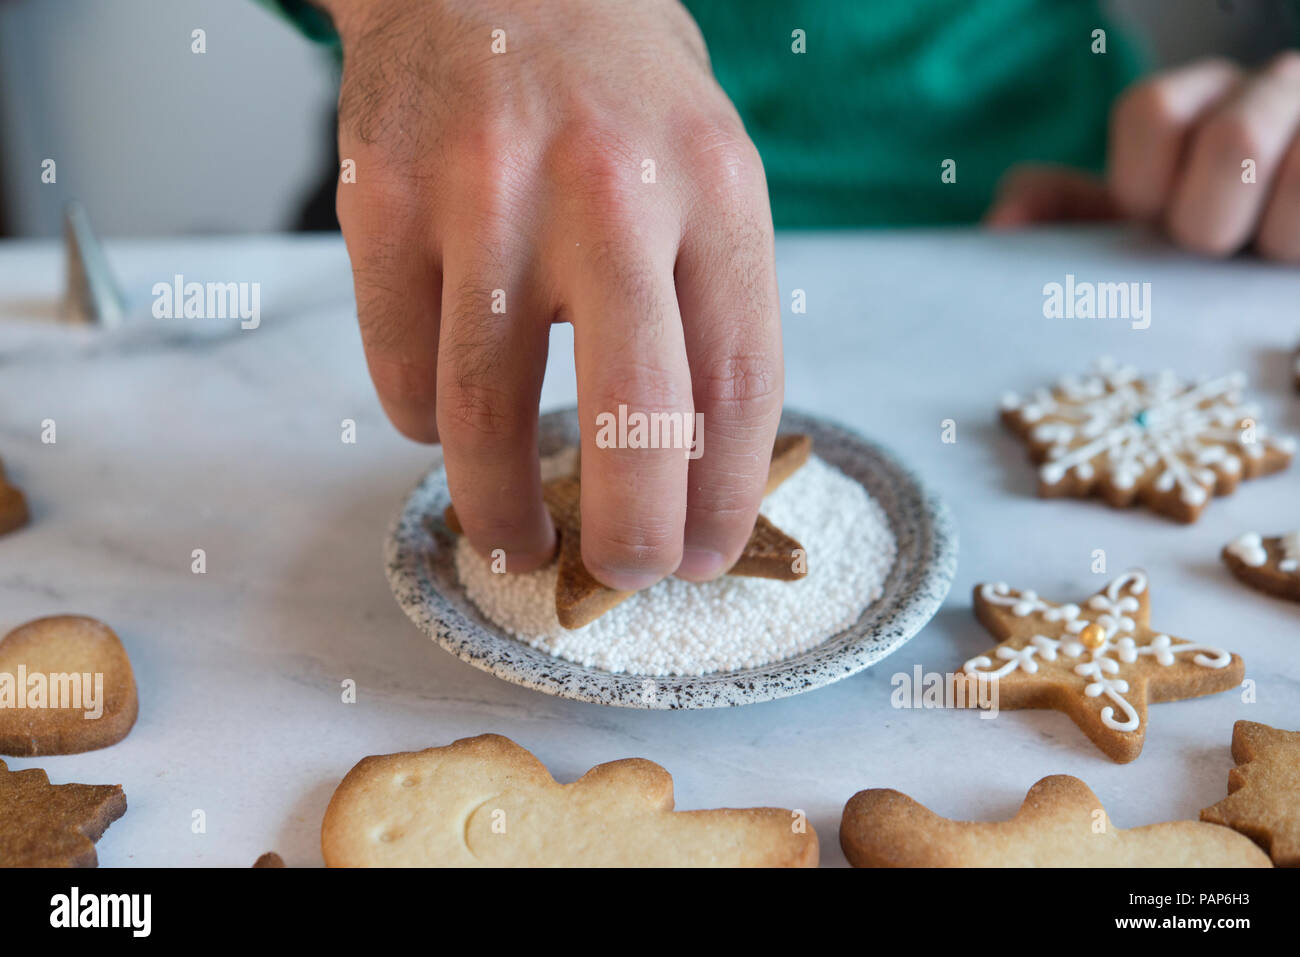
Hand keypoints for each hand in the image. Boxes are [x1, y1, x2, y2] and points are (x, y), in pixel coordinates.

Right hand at [321, 0, 782, 586]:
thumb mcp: (709, 167)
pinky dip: (424, 427)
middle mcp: (606, 191)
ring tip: (514, 544)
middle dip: (631, 535)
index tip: (704, 557)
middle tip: (624, 577)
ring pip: (484, 415)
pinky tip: (447, 421)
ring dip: (500, 512)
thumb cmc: (615, 92)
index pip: (739, 385)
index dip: (724, 498)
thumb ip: (714, 301)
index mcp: (713, 187)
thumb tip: (700, 472)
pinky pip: (400, 371)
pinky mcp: (382, 204)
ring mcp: (485, 196)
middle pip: (631, 419)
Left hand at [987, 52, 1299, 261]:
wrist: (1267, 271)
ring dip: (1269, 238)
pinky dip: (1299, 246)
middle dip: (1210, 223)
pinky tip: (1291, 262)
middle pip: (1234, 139)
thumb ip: (1062, 214)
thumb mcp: (1128, 229)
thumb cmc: (1195, 249)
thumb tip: (1000, 226)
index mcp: (1193, 103)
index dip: (1145, 185)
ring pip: (1299, 170)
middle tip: (1212, 250)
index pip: (1153, 111)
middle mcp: (1265, 91)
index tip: (1152, 224)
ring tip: (1261, 255)